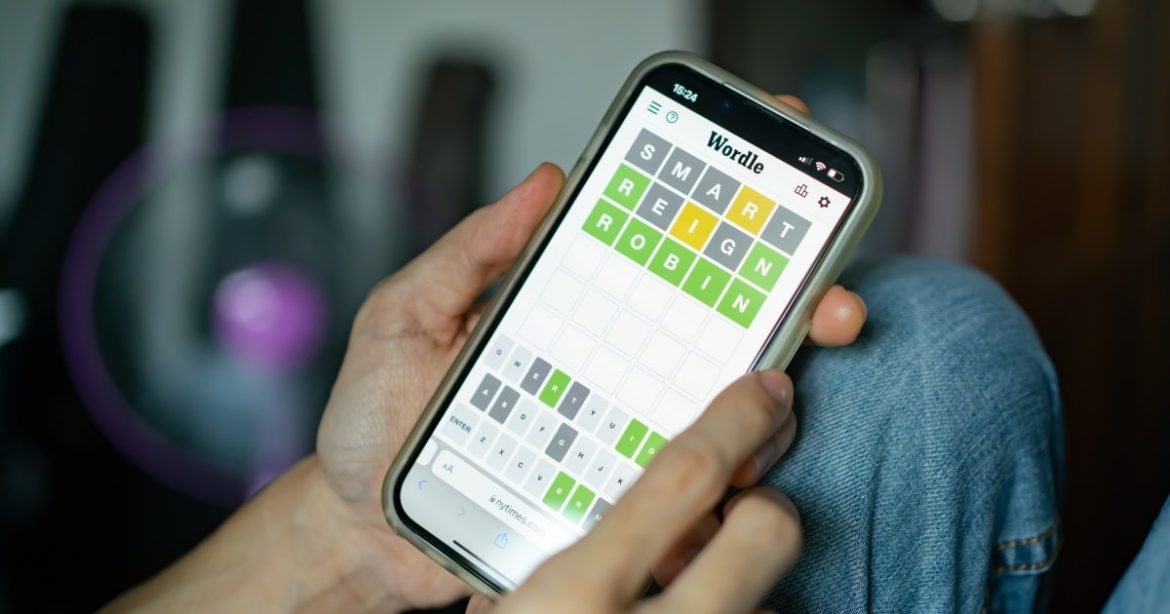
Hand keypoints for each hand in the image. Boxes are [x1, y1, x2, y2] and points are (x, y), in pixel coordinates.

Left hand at [312, 93, 864, 609]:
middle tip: (829, 304)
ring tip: (771, 398)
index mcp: (575, 319)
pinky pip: (689, 500)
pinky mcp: (616, 508)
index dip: (734, 226)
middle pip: (724, 337)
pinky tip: (736, 481)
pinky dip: (724, 494)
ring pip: (726, 419)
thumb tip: (547, 182)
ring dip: (769, 408)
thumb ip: (471, 253)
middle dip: (797, 311)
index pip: (666, 264)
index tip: (787, 193)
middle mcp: (613, 377)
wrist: (360, 529)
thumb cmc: (376, 422)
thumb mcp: (406, 316)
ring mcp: (621, 442)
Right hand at [474, 371, 799, 613]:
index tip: (763, 391)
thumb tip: (559, 529)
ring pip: (774, 602)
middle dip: (764, 510)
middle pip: (769, 529)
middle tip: (730, 520)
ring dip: (746, 589)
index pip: (685, 476)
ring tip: (699, 592)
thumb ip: (530, 568)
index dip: (735, 420)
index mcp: (581, 594)